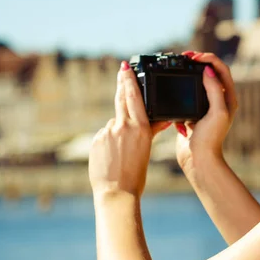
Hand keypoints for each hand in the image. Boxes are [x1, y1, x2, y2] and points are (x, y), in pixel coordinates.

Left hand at [88, 61, 170, 196]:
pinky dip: (109, 140)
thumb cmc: (136, 173)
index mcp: (140, 128)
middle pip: (121, 99)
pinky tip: (112, 154)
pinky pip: (105, 134)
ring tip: (122, 149)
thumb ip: (152, 130)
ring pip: (114, 123)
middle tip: (121, 69)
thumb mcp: (147, 149)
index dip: (129, 80)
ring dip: (119, 128)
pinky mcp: (96, 141)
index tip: (125, 67)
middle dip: (122, 83)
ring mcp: (107, 133)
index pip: (134, 97)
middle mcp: (123, 127)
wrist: (116, 192)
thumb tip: (163, 120)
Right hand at [174, 52, 237, 182]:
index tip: (195, 56)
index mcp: (228, 98)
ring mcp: (204, 106)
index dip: (209, 58)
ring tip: (178, 67)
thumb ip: (214, 90)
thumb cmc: (211, 139)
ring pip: (196, 82)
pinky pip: (185, 95)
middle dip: (197, 62)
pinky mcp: (191, 113)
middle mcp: (218, 100)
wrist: (198, 160)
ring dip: (188, 73)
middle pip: (209, 72)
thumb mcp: (217, 112)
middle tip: (185, 56)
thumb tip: (208, 70)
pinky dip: (180, 91)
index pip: (221, 69)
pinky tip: (176, 91)